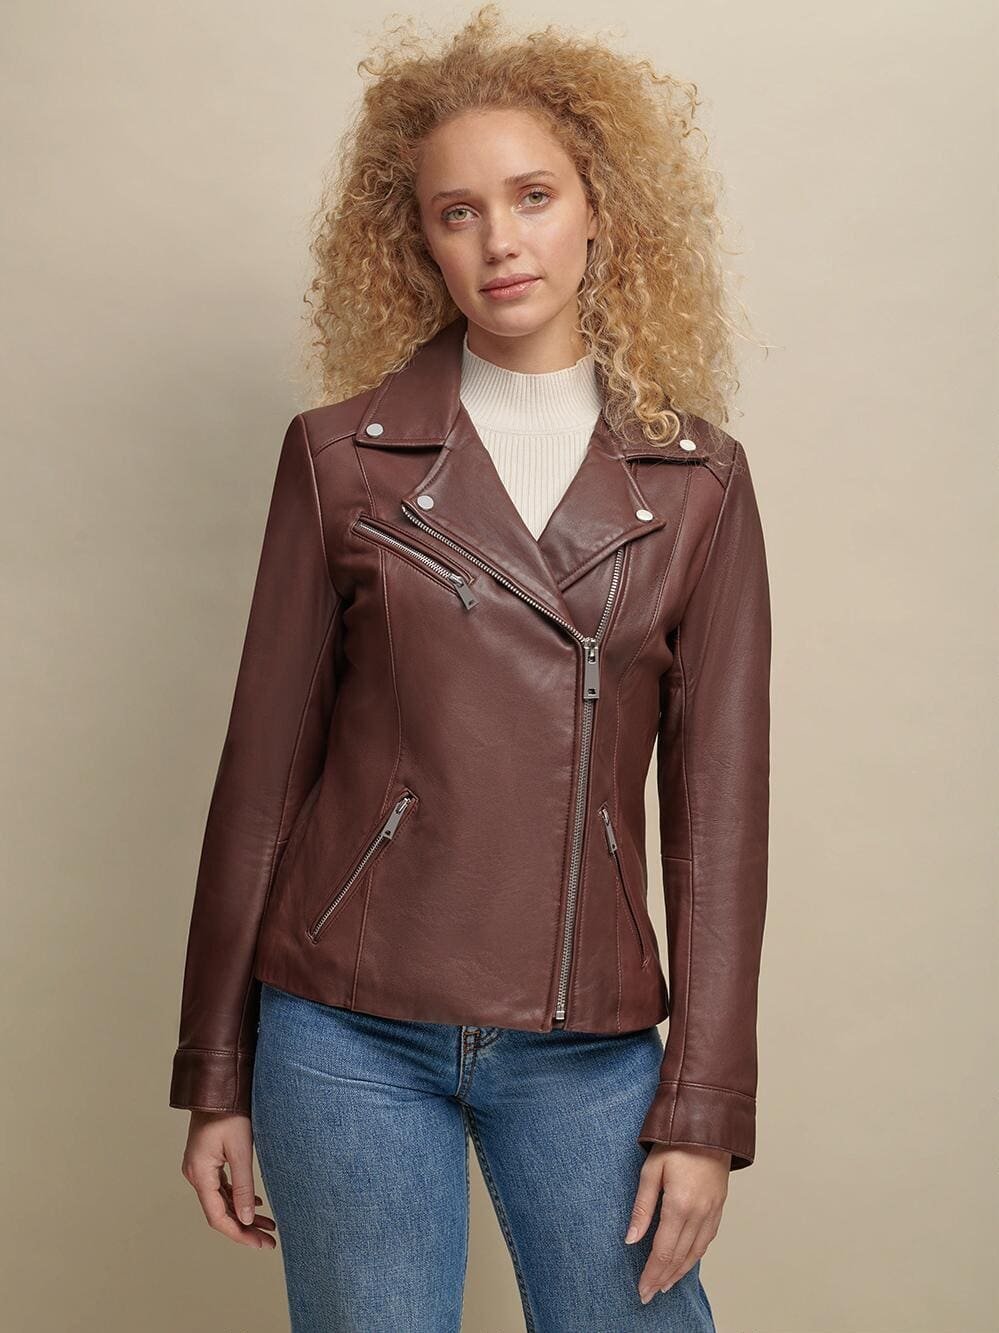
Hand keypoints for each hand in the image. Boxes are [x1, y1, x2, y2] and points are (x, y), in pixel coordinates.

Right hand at [180, 1111, 276, 1249]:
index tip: (261, 1244)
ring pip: (221, 1201)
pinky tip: (254, 1204)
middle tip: (269, 1240)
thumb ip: (243, 1186)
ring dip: (242, 1214)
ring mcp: (199, 1167)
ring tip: (268, 1225)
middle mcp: (195, 1174)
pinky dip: (236, 1198)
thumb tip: (245, 1219)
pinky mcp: (206, 1160)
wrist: (218, 1086)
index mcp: (200, 1174)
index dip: (240, 1234)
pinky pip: (220, 1187)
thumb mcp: (241, 1150)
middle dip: (244, 1227)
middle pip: (219, 1212)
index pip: (218, 1217)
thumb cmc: (230, 1112)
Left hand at [625, 1143, 728, 1302]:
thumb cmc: (676, 1142)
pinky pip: (707, 1239)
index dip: (652, 1273)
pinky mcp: (719, 1207)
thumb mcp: (651, 1170)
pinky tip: (686, 1261)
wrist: (709, 1126)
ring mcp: (712, 1211)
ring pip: (696, 1252)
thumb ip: (642, 1207)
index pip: (664, 1251)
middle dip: (663, 1278)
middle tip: (649, 1294)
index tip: (642, 1290)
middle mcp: (699, 1213)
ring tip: (665, 1284)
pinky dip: (695, 1256)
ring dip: (680, 1272)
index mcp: (679, 1205)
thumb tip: (631, 1239)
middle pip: (680, 1256)